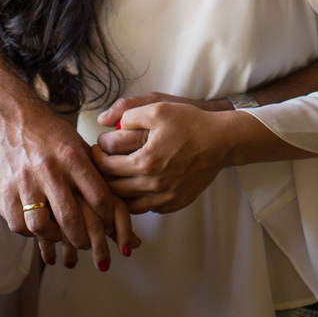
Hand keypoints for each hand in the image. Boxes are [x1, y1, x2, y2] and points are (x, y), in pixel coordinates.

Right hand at [0, 97, 138, 269]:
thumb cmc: (53, 135)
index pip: (98, 196)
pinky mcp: (7, 190)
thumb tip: (118, 205)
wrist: (15, 120)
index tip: (110, 224)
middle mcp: (49, 170)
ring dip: (55, 238)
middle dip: (84, 239)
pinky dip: (32, 233)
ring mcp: (25, 181)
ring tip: (63, 237)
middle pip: (70, 218)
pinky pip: (19, 224)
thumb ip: (95, 172)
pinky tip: (41, 229)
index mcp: (72, 157)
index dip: (108, 217)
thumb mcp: (80, 146)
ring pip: (41, 226)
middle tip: (88, 244)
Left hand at [94, 100, 226, 213]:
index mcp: (145, 162)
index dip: (96, 158)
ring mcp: (165, 198)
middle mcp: (153, 185)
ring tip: (115, 177)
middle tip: (101, 164)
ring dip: (117, 192)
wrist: (221, 141)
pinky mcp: (175, 203)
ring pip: (128, 204)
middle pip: (114, 189)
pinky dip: (137, 200)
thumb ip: (129, 114)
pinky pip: (147, 208)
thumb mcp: (158, 108)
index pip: (106, 167)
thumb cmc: (191, 123)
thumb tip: (108, 123)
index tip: (95, 150)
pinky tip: (136, 186)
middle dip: (102, 176)